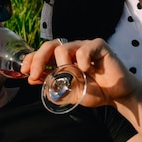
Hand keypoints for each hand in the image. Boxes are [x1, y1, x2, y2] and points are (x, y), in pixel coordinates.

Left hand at [22, 38, 140, 106]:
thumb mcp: (70, 92)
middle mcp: (73, 50)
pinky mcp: (99, 46)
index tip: (24, 72)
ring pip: (64, 48)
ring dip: (62, 65)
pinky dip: (82, 61)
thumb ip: (53, 86)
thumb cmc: (95, 92)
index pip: (42, 53)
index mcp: (64, 59)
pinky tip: (88, 71)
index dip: (31, 59)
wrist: (117, 95)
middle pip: (49, 45)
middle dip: (38, 59)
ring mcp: (85, 46)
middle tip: (33, 74)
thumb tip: (32, 80)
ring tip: (70, 78)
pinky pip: (84, 49)